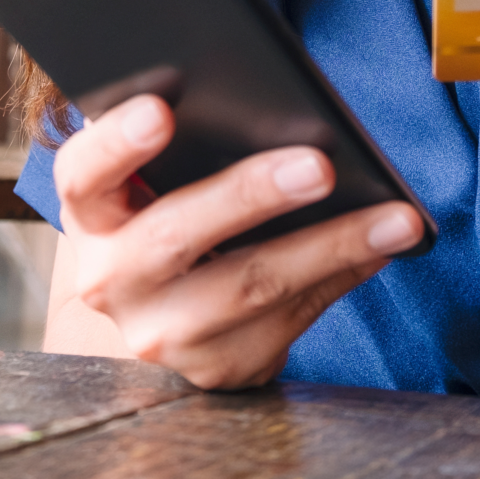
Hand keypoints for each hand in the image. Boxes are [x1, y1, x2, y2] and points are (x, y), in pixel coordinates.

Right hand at [53, 94, 424, 388]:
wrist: (164, 313)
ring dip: (332, 247)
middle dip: (252, 195)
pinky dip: (342, 277)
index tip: (162, 110)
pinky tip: (381, 248)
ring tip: (395, 219)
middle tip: (320, 165)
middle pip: (176, 234)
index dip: (117, 143)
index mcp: (90, 211)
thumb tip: (292, 121)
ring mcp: (158, 332)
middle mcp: (110, 277)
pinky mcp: (212, 368)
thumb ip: (192, 147)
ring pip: (249, 287)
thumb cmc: (173, 212)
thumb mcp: (158, 183)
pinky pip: (288, 320)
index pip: (84, 172)